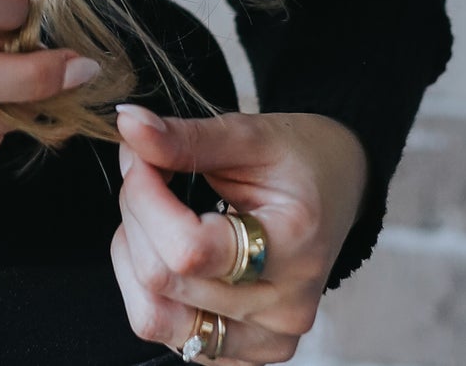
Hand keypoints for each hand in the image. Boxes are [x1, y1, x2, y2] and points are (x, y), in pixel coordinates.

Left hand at [109, 106, 368, 362]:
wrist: (338, 190)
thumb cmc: (299, 160)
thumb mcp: (250, 134)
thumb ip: (186, 137)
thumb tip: (127, 122)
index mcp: (293, 248)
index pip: (188, 250)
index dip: (144, 197)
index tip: (140, 155)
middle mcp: (283, 309)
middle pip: (163, 280)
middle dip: (135, 212)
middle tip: (146, 169)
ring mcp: (265, 340)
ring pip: (154, 318)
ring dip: (133, 256)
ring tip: (153, 213)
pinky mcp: (245, 352)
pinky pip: (169, 336)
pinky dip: (149, 288)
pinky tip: (165, 248)